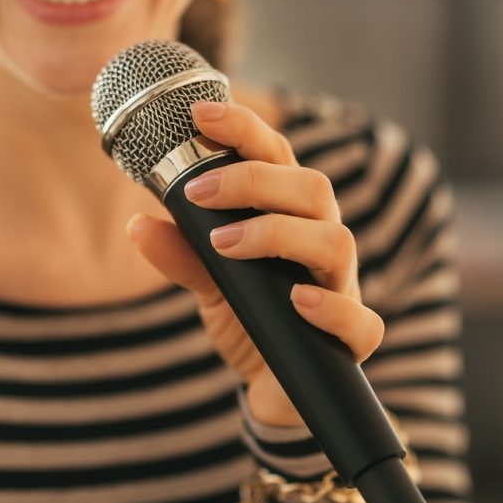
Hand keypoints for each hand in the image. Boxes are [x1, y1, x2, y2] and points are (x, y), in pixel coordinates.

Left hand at [126, 100, 384, 426]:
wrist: (272, 388)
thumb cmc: (250, 319)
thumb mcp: (208, 282)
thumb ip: (182, 253)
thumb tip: (140, 224)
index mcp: (291, 216)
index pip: (277, 159)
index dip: (244, 131)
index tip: (201, 113)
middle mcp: (320, 242)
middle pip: (311, 189)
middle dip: (254, 180)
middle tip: (197, 192)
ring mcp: (340, 288)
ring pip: (336, 242)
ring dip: (278, 234)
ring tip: (225, 243)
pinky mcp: (351, 340)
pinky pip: (361, 321)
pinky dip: (331, 308)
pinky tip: (297, 301)